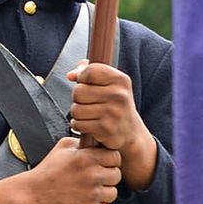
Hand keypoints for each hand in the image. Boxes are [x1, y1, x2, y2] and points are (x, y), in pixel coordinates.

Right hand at [0, 136, 120, 203]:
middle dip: (108, 175)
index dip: (110, 160)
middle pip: (117, 175)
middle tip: (97, 177)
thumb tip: (94, 141)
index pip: (116, 157)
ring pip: (113, 193)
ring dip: (105, 192)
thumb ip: (81, 142)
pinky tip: (88, 200)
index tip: (104, 163)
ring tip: (92, 190)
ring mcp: (91, 195)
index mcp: (87, 158)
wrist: (32, 194)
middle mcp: (92, 176)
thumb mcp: (62, 147)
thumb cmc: (46, 171)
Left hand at [67, 61, 157, 188]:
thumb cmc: (116, 105)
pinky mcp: (106, 129)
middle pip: (78, 91)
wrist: (131, 133)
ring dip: (77, 114)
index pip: (90, 71)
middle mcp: (119, 95)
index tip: (85, 83)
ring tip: (89, 114)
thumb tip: (71, 75)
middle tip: (88, 103)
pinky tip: (89, 125)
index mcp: (121, 80)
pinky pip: (78, 124)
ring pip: (76, 109)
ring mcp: (113, 113)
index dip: (82, 77)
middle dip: (78, 98)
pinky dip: (79, 125)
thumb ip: (91, 73)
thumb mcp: (111, 84)